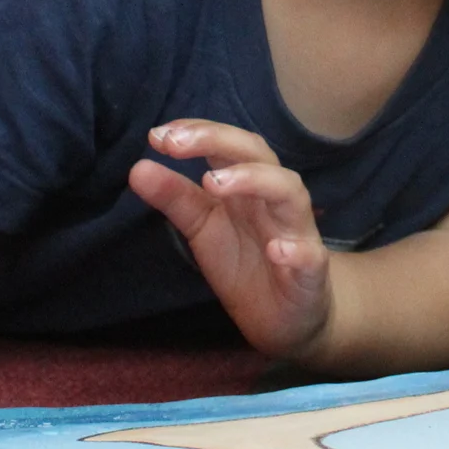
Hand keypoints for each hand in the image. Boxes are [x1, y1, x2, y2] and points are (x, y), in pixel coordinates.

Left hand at [130, 121, 333, 360]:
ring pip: (289, 193)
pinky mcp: (311, 271)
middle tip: (177, 143)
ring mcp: (296, 232)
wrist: (284, 316)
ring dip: (254, 180)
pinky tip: (275, 251)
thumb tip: (137, 167)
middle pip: (259, 155)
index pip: (229, 144)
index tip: (158, 135)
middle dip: (220, 141)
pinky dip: (294, 250)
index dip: (198, 132)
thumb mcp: (203, 229)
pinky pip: (309, 255)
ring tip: (213, 184)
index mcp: (247, 186)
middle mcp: (274, 199)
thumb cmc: (244, 263)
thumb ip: (174, 198)